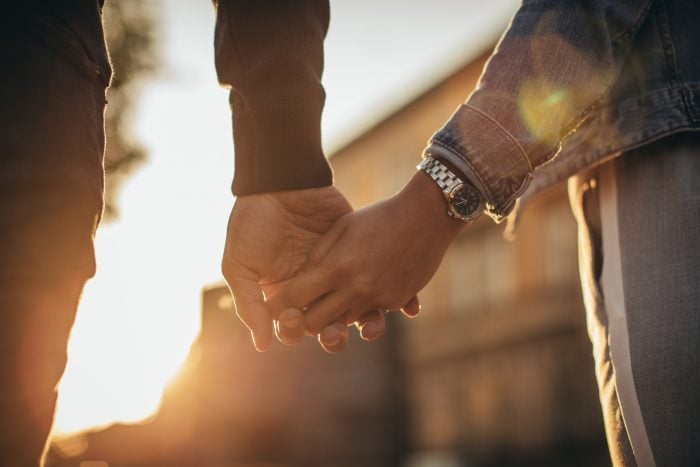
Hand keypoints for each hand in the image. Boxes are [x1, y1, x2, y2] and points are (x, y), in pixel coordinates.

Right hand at [221, 186, 383, 351]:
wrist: (281, 179)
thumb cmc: (253, 222)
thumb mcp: (239, 264)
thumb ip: (250, 305)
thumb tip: (264, 346)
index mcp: (286, 294)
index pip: (296, 327)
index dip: (298, 331)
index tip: (295, 321)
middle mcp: (315, 288)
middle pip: (331, 325)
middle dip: (335, 336)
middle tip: (337, 333)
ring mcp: (341, 271)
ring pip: (360, 308)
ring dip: (370, 322)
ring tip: (374, 324)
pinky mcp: (361, 253)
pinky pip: (381, 278)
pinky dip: (397, 294)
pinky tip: (404, 305)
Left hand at [267, 172, 464, 333]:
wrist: (427, 216)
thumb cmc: (379, 216)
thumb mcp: (342, 228)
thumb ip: (319, 257)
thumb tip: (300, 282)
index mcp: (337, 267)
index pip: (295, 297)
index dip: (278, 305)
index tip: (270, 305)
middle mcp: (356, 289)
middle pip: (315, 324)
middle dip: (302, 321)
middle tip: (298, 312)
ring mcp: (378, 298)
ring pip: (342, 324)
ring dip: (332, 318)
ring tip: (327, 303)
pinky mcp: (395, 301)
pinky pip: (370, 315)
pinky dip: (360, 310)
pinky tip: (359, 293)